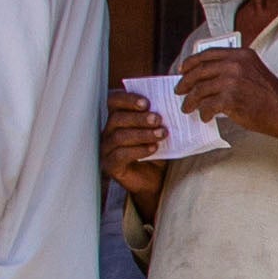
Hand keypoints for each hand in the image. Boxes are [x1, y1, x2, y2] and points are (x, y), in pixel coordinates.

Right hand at [101, 87, 171, 204]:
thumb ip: (158, 118)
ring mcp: (107, 149)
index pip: (114, 100)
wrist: (154, 179)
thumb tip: (171, 104)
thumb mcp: (158, 130)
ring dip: (142, 134)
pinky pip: (120, 155)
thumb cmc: (155, 150)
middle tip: (158, 119)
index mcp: (118, 117)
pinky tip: (153, 149)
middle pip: (117, 118)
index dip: (128, 99)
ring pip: (119, 136)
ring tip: (161, 134)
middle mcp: (108, 131)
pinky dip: (138, 150)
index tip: (147, 103)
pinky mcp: (110, 166)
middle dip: (139, 117)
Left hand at [177, 40, 277, 154]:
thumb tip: (207, 77)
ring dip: (190, 100)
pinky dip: (203, 112)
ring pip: (200, 89)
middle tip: (179, 91)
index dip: (191, 62)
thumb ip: (233, 69)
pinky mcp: (231, 98)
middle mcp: (235, 64)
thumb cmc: (269, 95)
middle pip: (200, 71)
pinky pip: (207, 105)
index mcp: (240, 54)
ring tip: (188, 108)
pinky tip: (205, 117)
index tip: (182, 70)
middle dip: (186, 82)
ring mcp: (232, 81)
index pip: (208, 54)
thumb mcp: (253, 71)